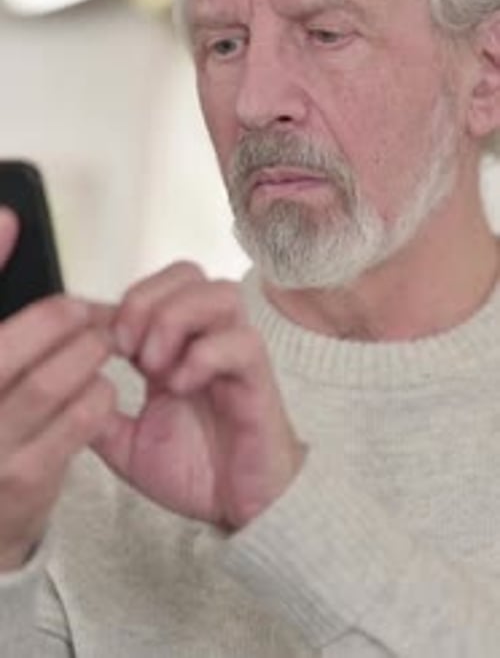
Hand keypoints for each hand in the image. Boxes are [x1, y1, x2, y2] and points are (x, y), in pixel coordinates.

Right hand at [0, 209, 116, 570]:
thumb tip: (10, 221)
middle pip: (3, 351)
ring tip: (98, 345)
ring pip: (43, 385)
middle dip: (52, 320)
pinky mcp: (23, 484)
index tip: (16, 227)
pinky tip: (98, 389)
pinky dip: (94, 398)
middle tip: (84, 312)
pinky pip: (74, 426)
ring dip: (82, 355)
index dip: (10, 281)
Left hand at [93, 262, 304, 529]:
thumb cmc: (196, 470)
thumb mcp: (127, 443)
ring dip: (176, 318)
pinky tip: (181, 385)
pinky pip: (242, 342)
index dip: (120, 303)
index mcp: (176, 346)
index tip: (95, 341)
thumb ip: (98, 414)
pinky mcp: (258, 380)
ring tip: (154, 365)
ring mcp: (236, 355)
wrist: (240, 509)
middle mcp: (209, 339)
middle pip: (186, 272)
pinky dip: (204, 355)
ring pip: (219, 293)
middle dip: (146, 299)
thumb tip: (65, 389)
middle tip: (125, 347)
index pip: (153, 288)